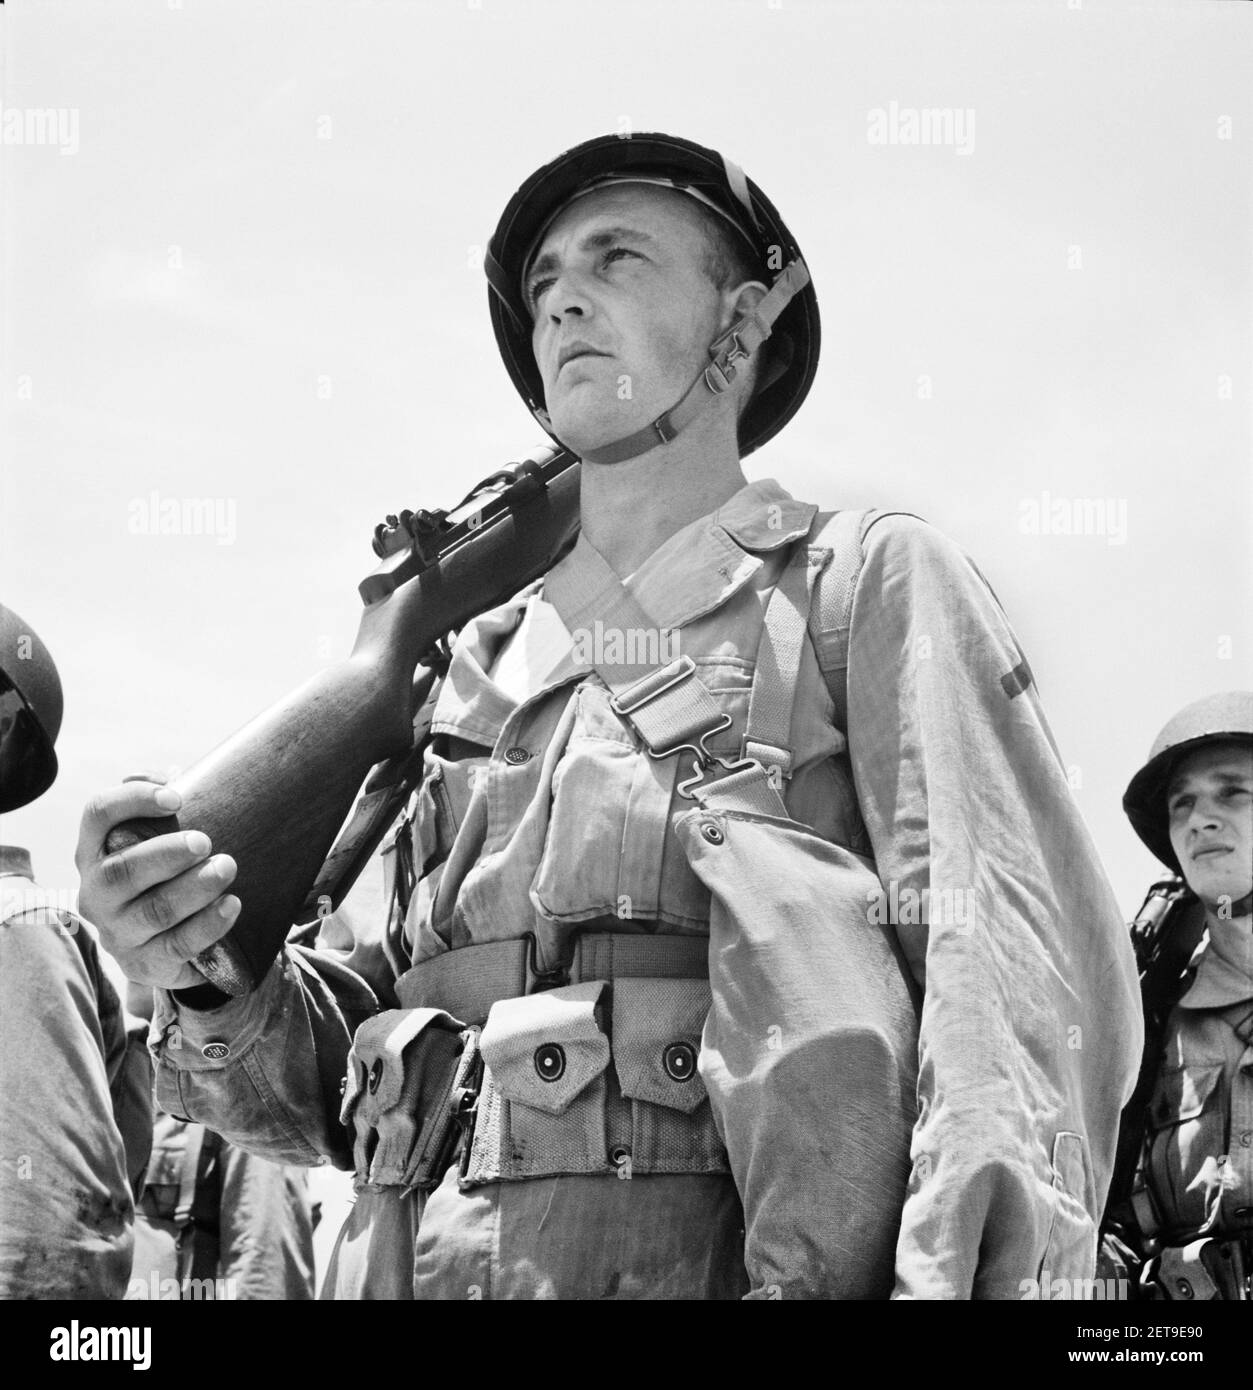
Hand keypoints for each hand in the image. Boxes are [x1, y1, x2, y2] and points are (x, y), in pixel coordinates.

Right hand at [75, 779, 239, 989]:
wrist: (164, 943)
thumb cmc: (164, 873)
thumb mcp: (158, 838)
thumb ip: (165, 805)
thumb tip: (182, 775)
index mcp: (95, 850)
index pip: (97, 815)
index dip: (133, 800)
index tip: (176, 796)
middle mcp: (96, 893)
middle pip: (123, 871)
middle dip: (166, 854)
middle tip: (205, 841)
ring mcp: (117, 932)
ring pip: (153, 911)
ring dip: (193, 888)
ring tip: (227, 868)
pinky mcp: (145, 964)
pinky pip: (177, 946)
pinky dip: (207, 925)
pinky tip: (232, 905)